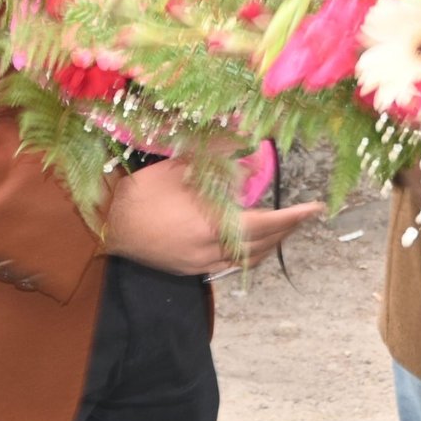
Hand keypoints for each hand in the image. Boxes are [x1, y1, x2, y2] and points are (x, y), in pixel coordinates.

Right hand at [103, 158, 322, 275]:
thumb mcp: (181, 166)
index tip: (315, 208)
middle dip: (287, 229)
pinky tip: (253, 240)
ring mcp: (199, 263)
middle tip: (303, 214)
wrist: (104, 224)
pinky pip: (230, 264)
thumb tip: (250, 150)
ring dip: (271, 243)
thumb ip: (219, 158)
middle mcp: (210, 250)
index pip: (266, 223)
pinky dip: (250, 252)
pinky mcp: (189, 269)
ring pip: (248, 259)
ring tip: (285, 226)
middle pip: (262, 244)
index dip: (294, 216)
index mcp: (211, 225)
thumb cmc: (141, 192)